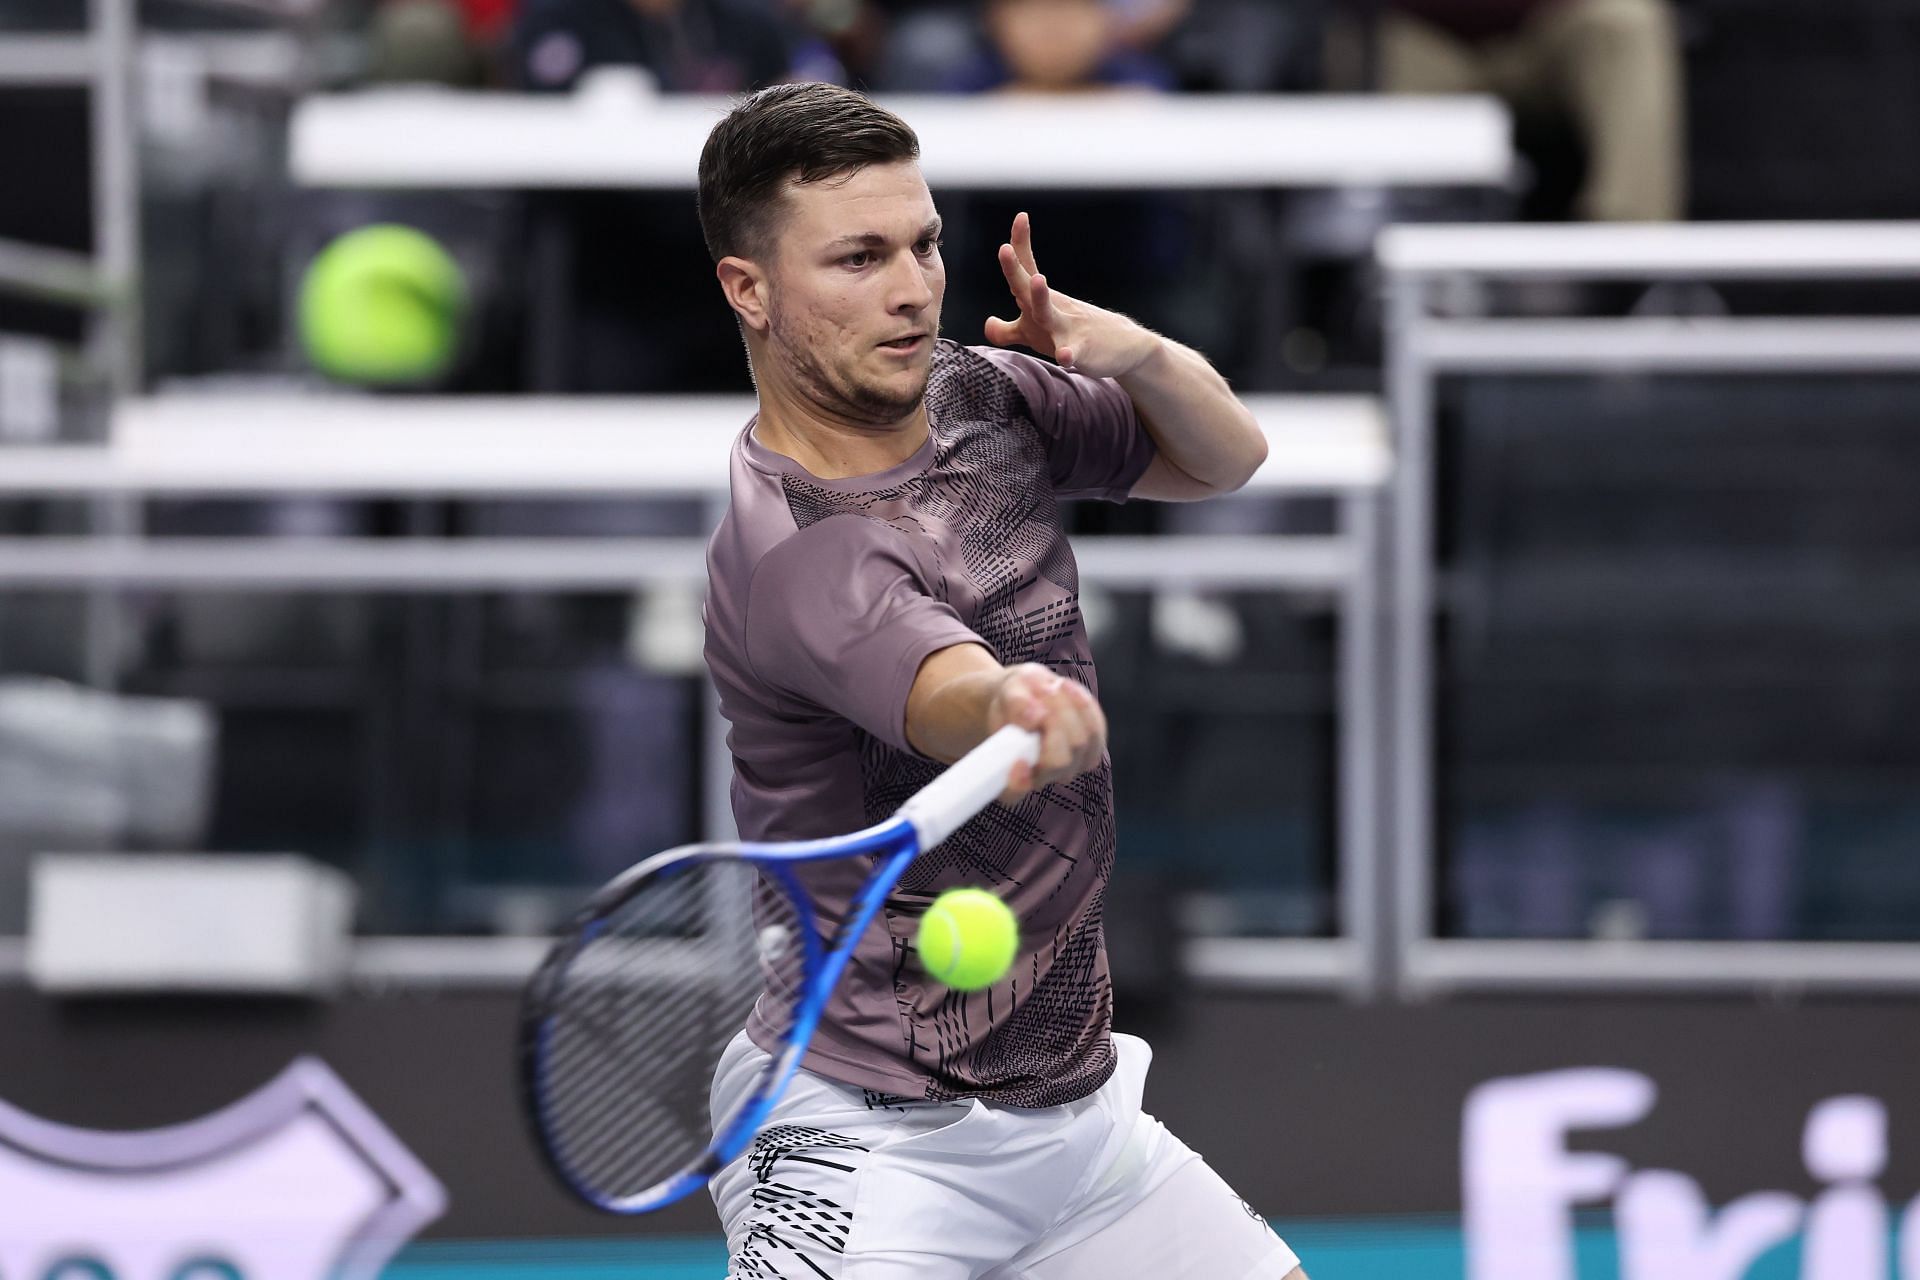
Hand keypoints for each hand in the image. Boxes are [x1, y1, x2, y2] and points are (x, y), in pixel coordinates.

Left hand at [984, 212, 1159, 378]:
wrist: (1122, 347)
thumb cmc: (1072, 335)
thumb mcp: (1035, 333)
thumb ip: (1008, 330)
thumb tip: (987, 324)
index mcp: (1041, 300)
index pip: (1028, 267)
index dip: (1020, 244)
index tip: (1021, 215)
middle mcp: (1054, 308)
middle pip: (1029, 288)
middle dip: (1015, 269)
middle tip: (1003, 248)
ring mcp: (1069, 328)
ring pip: (1050, 314)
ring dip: (1041, 298)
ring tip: (1038, 280)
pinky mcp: (1083, 351)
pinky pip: (1074, 353)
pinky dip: (1069, 354)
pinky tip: (1065, 357)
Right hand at [987, 663, 1107, 798]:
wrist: (1029, 694)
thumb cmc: (1014, 698)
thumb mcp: (1007, 692)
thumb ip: (1015, 706)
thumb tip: (1034, 718)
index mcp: (1011, 773)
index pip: (1013, 793)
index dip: (1018, 784)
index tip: (1018, 763)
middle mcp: (1041, 776)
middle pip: (1058, 761)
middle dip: (1053, 722)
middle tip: (1040, 693)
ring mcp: (1070, 766)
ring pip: (1080, 742)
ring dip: (1067, 709)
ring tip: (1050, 687)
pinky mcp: (1091, 749)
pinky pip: (1095, 728)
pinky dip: (1083, 706)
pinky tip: (1067, 689)